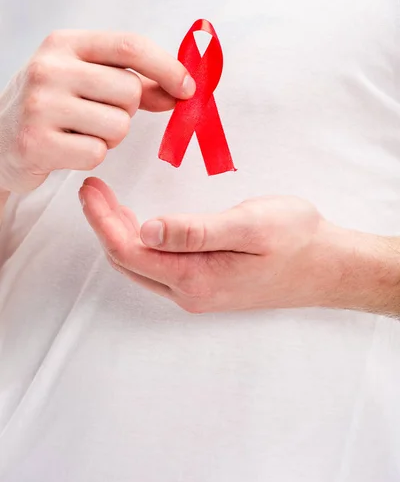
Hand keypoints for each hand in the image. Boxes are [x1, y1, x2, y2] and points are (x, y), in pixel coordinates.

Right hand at [0, 30, 194, 193]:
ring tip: (81, 132)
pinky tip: (68, 148)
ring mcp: (40, 105)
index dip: (166, 67)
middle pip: (129, 92)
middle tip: (99, 115)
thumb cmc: (50, 106)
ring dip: (110, 137)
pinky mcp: (36, 142)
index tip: (187, 88)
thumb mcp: (84, 81)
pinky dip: (91, 156)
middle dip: (127, 111)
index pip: (129, 46)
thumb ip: (133, 83)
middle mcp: (49, 68)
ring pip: (118, 126)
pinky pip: (97, 154)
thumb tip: (181, 91)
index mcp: (64, 44)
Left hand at [79, 177, 395, 313]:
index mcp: (195, 278)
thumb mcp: (249, 225)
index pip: (129, 251)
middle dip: (104, 225)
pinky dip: (141, 242)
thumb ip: (196, 231)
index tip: (90, 190)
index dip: (102, 221)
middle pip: (128, 260)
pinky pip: (159, 266)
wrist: (328, 266)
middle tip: (94, 190)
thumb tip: (147, 230)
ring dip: (120, 233)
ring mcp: (198, 292)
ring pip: (141, 264)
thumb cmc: (296, 240)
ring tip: (109, 201)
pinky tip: (143, 223)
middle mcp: (190, 292)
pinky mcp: (206, 284)